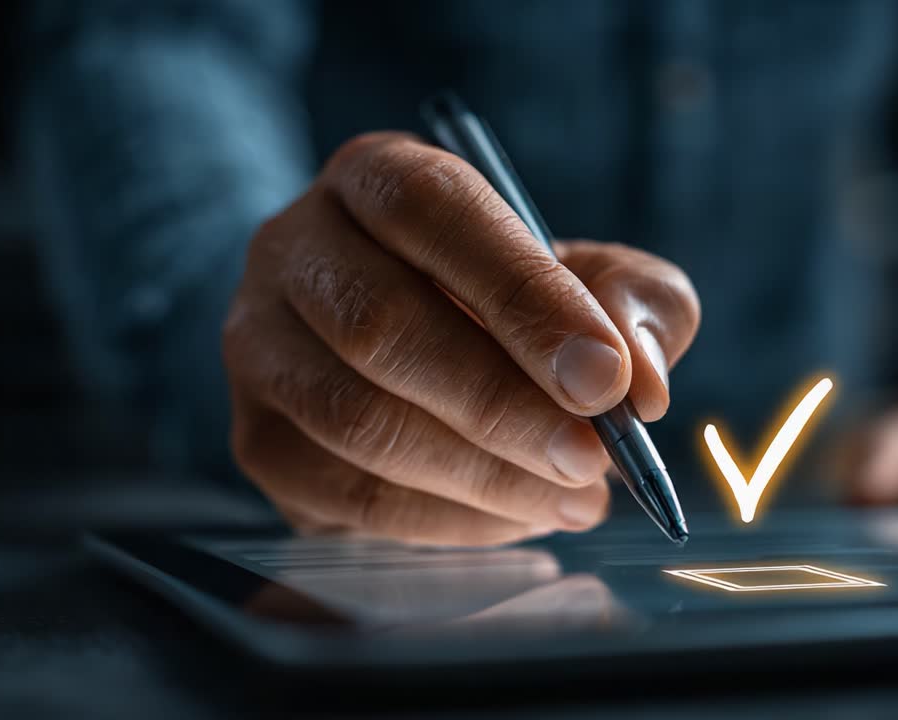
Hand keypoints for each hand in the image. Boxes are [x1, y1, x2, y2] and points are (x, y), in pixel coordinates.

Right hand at [223, 133, 699, 545]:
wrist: (425, 358)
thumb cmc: (518, 306)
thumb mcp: (594, 278)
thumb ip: (633, 303)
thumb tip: (638, 379)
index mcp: (376, 176)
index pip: (434, 212)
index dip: (521, 294)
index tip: (604, 375)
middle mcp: (295, 248)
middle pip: (381, 324)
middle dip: (501, 404)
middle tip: (591, 457)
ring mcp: (260, 346)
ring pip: (356, 419)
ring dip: (479, 474)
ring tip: (573, 497)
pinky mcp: (259, 439)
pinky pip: (345, 495)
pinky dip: (446, 520)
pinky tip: (516, 516)